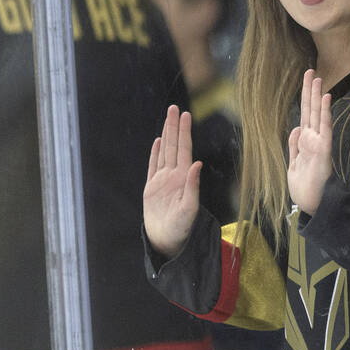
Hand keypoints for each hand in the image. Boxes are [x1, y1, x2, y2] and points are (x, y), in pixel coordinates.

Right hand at [143, 105, 202, 256]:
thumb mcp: (190, 208)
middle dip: (174, 127)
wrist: (167, 241)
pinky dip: (155, 153)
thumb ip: (193, 186)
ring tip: (168, 118)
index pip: (184, 149)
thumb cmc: (182, 228)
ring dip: (166, 135)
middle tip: (175, 108)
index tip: (186, 115)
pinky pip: (153, 166)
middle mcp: (174, 176)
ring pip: (164, 152)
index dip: (184, 132)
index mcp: (183, 178)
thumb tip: (197, 164)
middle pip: (174, 146)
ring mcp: (163, 181)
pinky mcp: (152, 188)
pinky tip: (159, 141)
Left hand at [287, 70, 333, 214]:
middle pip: (311, 110)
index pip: (304, 115)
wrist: (311, 205)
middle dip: (310, 91)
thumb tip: (295, 128)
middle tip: (311, 72)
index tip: (306, 82)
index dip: (304, 99)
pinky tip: (325, 98)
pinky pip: (325, 127)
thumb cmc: (304, 188)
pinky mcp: (323, 149)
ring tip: (318, 78)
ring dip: (317, 96)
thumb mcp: (293, 164)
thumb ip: (294, 146)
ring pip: (318, 115)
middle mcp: (313, 139)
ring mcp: (319, 143)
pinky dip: (325, 112)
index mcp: (305, 142)